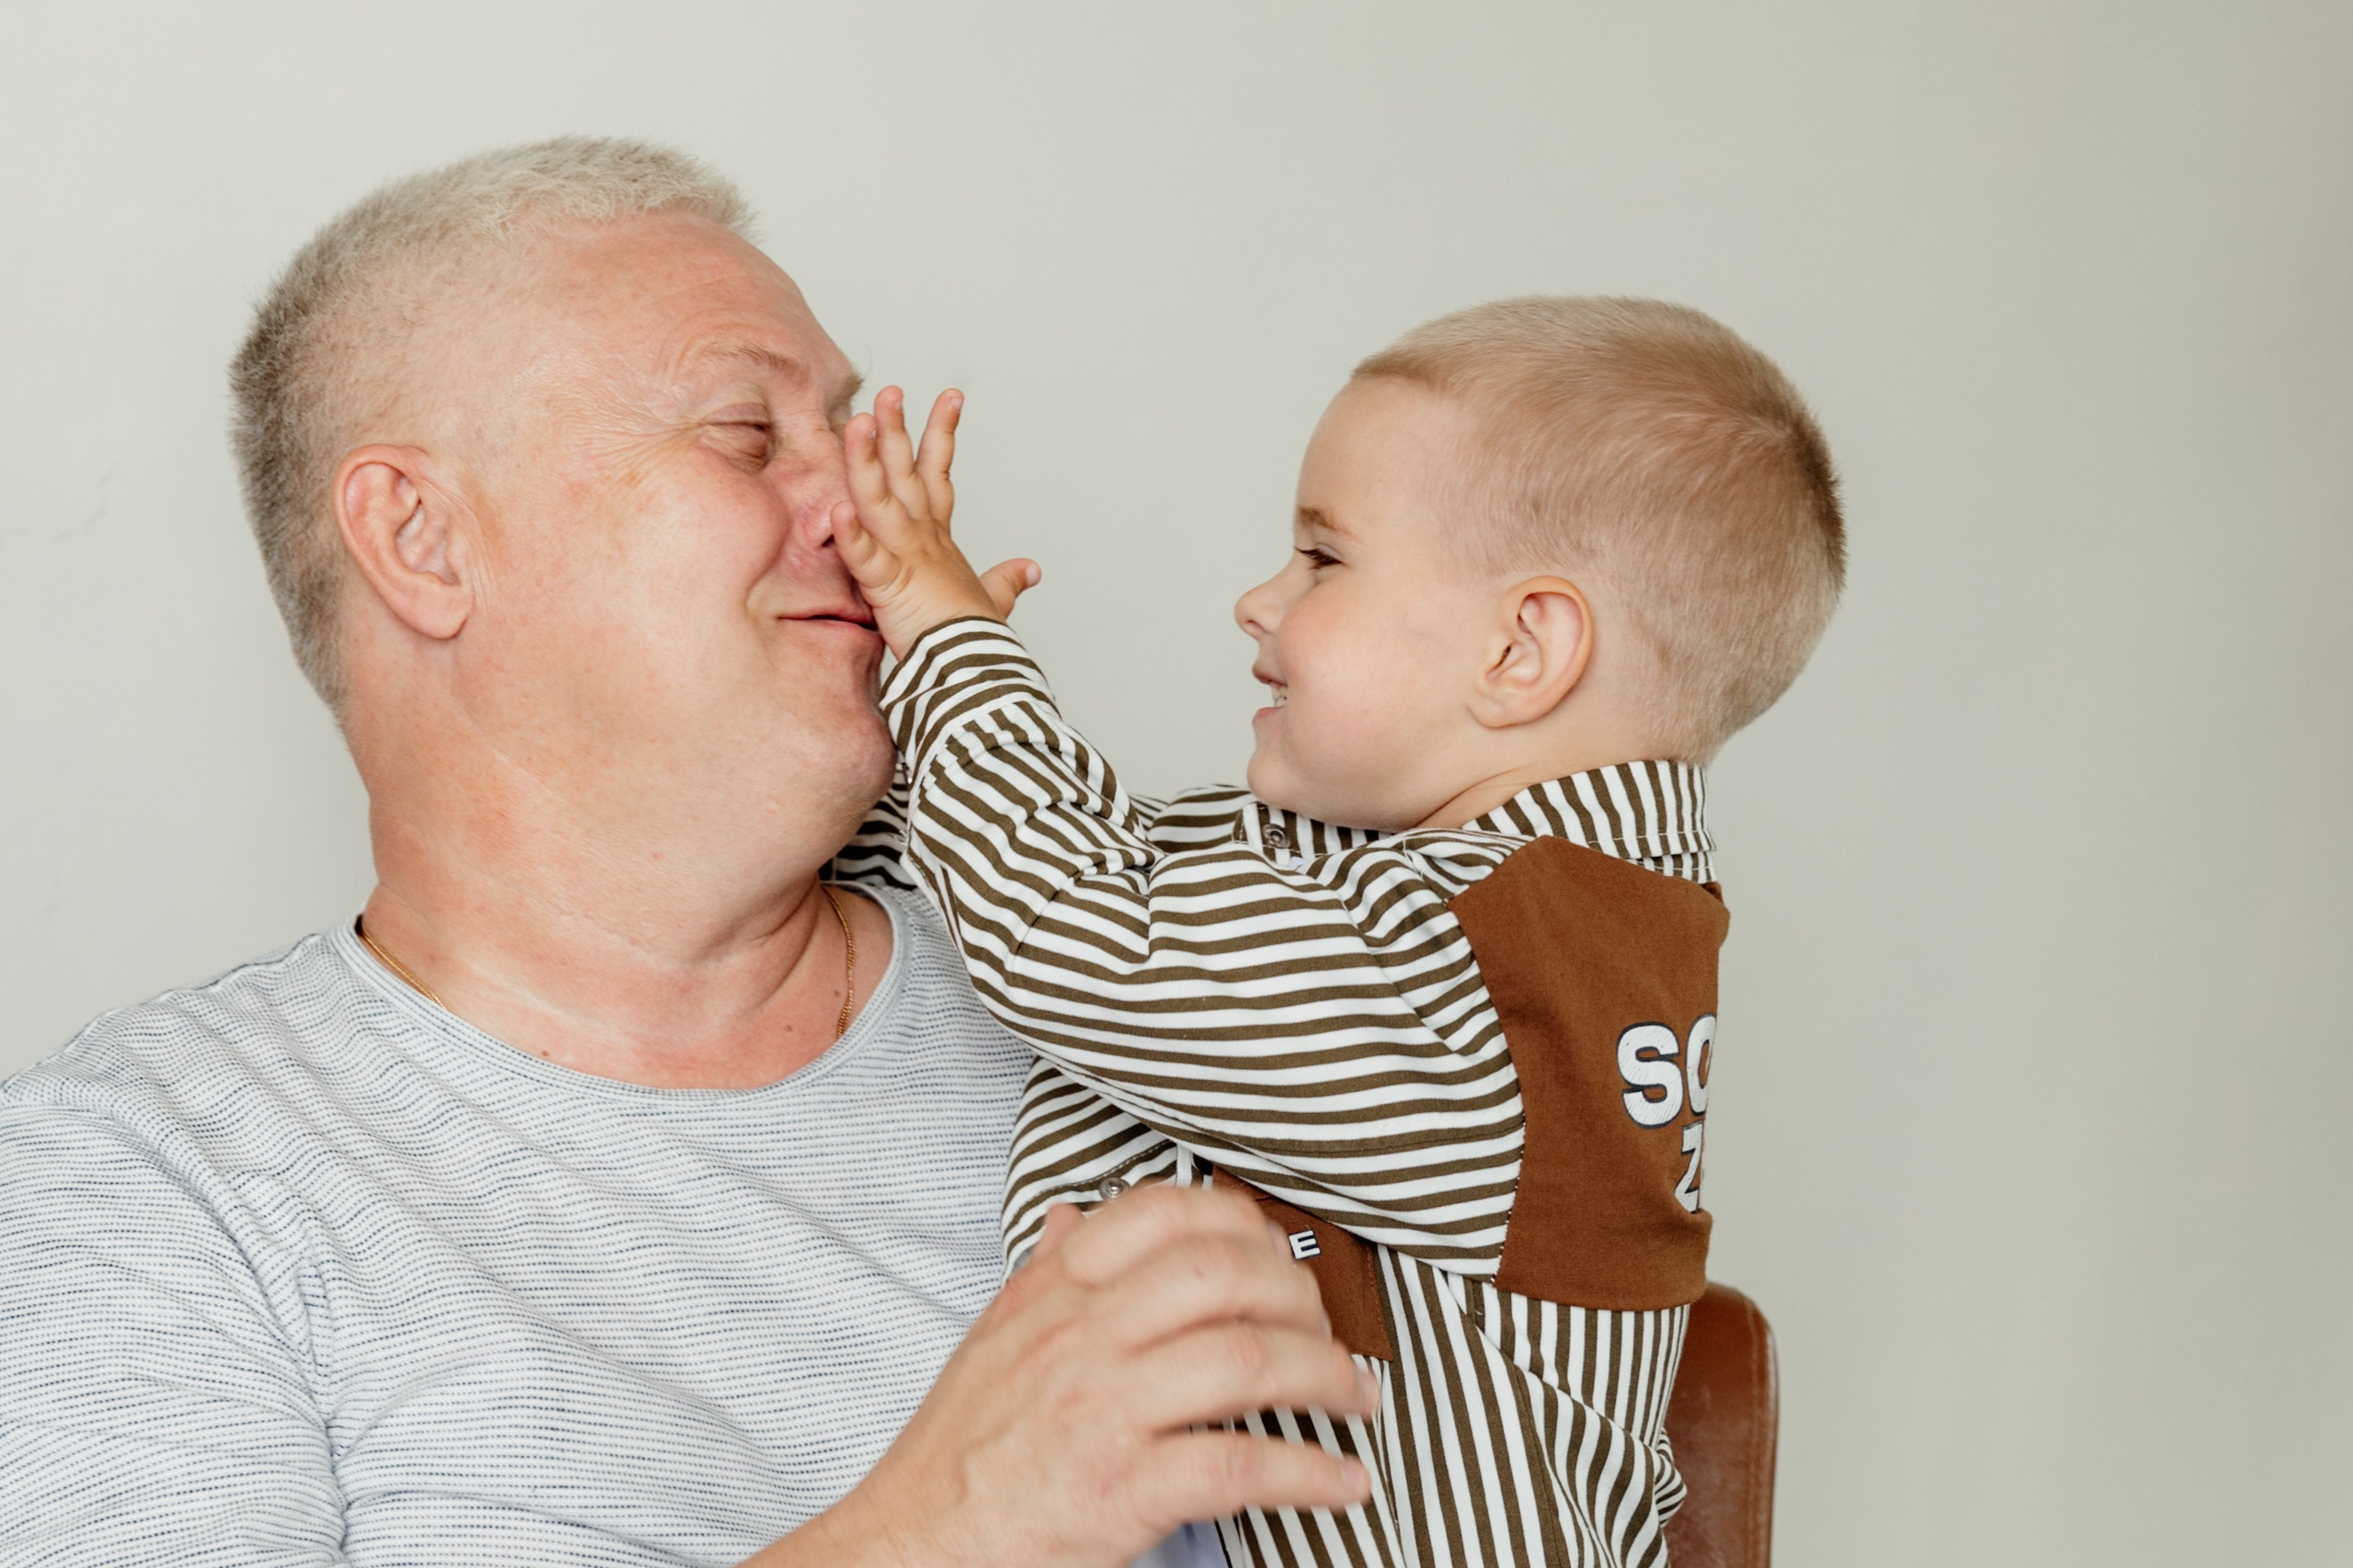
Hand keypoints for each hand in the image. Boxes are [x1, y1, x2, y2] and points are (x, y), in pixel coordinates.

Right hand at [753, 1183, 1375, 1567]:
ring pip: (1246, 1362)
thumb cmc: (960, 1453)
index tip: (1279, 1254)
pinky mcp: (1122, 1490)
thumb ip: (1045, 1274)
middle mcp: (1082, 1338)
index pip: (1165, 1213)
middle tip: (1327, 1331)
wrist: (910, 1546)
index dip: (1243, 1224)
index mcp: (1055, 1294)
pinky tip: (1341, 1482)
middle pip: (1224, 1276)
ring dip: (1326, 1377)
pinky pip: (1241, 1467)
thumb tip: (1076, 1215)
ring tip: (1356, 1398)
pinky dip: (1310, 1475)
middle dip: (1300, 1297)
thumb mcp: (994, 1339)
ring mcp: (1103, 1411)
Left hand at [832, 386, 1040, 657]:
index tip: (950, 396)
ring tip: (860, 423)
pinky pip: (866, 557)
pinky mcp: (888, 586)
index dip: (943, 433)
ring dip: (867, 460)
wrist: (975, 671)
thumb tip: (1031, 570)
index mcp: (939, 538)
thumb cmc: (976, 639)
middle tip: (891, 391)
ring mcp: (905, 557)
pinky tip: (838, 509)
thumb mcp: (994, 601)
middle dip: (898, 428)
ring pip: (881, 499)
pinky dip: (852, 536)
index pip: (940, 473)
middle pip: (907, 472)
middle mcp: (922, 538)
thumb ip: (1006, 581)